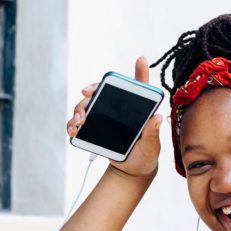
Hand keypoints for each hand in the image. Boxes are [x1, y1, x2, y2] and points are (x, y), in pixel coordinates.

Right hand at [66, 56, 163, 179]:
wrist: (132, 171)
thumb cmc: (146, 156)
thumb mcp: (151, 147)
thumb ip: (152, 134)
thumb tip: (159, 118)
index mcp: (138, 110)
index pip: (139, 87)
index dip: (141, 71)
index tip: (141, 59)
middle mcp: (119, 109)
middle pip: (104, 92)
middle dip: (92, 89)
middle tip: (86, 94)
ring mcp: (105, 117)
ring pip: (88, 106)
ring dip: (79, 109)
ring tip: (78, 121)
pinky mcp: (94, 128)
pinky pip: (79, 122)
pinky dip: (73, 124)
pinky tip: (72, 130)